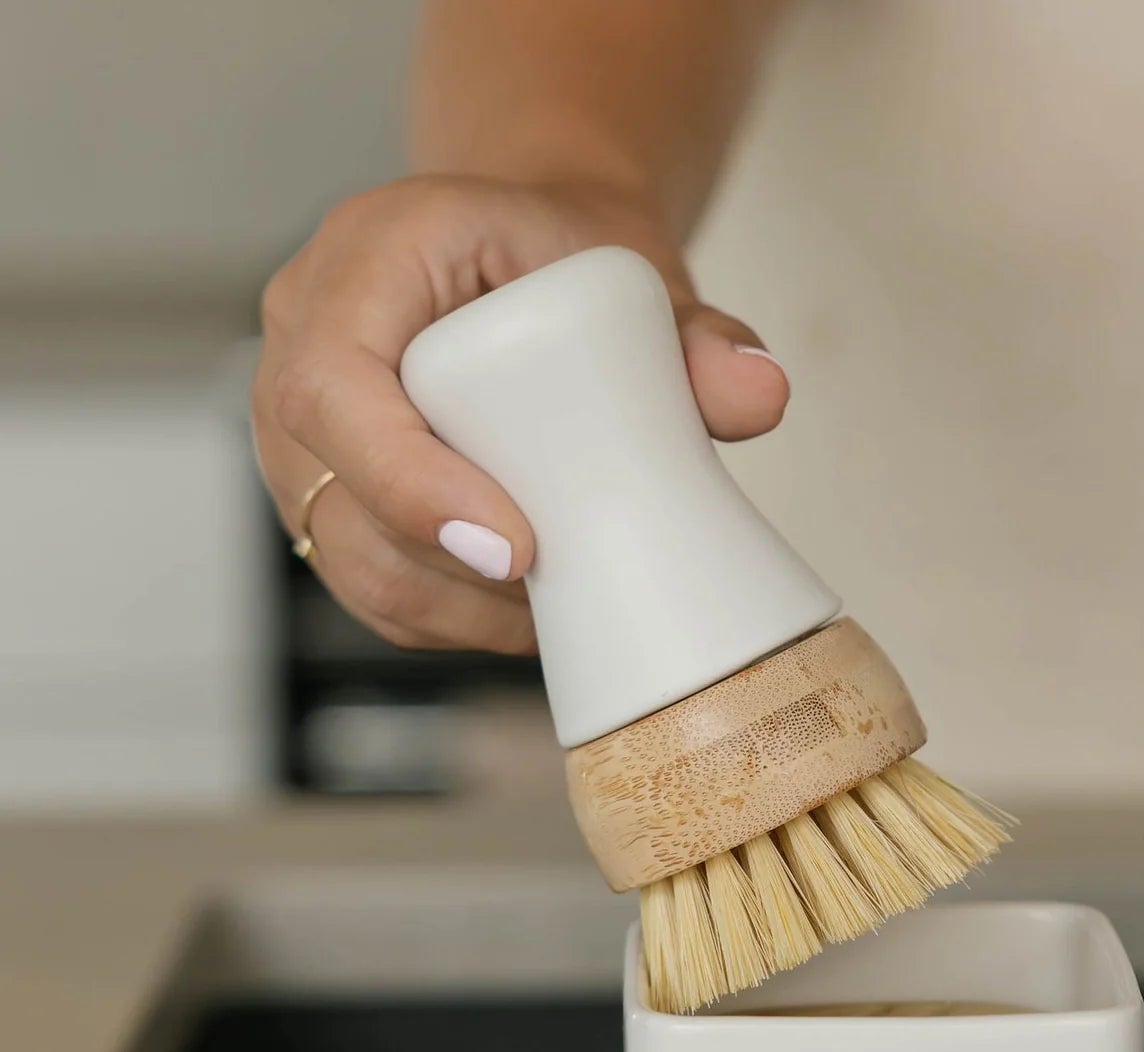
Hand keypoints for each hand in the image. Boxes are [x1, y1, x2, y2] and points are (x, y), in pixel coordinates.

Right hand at [253, 175, 787, 653]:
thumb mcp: (635, 277)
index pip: (335, 383)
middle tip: (559, 587)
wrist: (531, 274)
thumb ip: (699, 335)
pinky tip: (527, 612)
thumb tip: (760, 394)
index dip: (408, 480)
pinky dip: (451, 619)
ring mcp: (300, 430)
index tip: (513, 545)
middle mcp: (303, 341)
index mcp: (367, 258)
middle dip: (450, 568)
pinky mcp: (327, 496)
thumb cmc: (567, 267)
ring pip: (353, 558)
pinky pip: (372, 586)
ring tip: (557, 600)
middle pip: (336, 490)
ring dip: (457, 608)